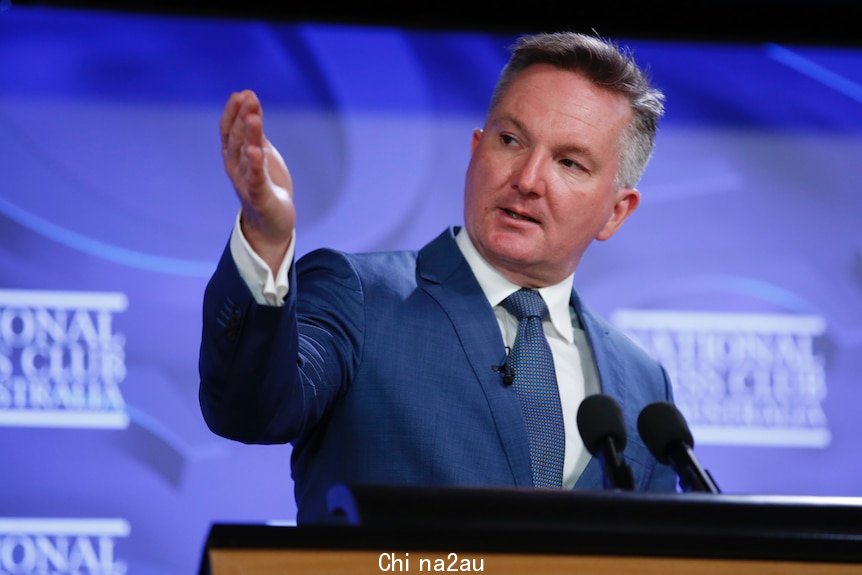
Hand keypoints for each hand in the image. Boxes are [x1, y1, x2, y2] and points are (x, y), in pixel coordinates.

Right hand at [220, 89, 294, 272]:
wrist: (271, 225)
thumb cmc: (266, 187)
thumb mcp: (261, 155)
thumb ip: (255, 132)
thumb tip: (250, 102)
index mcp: (235, 158)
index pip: (230, 131)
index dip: (234, 112)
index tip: (241, 93)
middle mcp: (236, 169)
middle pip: (237, 140)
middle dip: (242, 118)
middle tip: (248, 98)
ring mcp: (246, 183)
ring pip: (245, 157)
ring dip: (249, 136)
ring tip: (254, 117)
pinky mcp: (260, 198)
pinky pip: (255, 180)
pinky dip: (254, 166)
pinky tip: (256, 152)